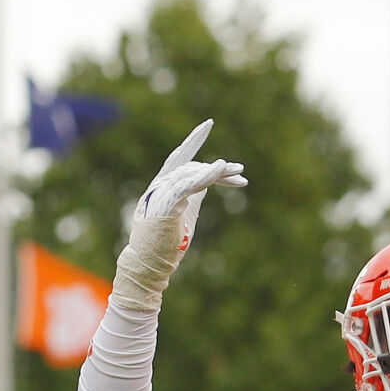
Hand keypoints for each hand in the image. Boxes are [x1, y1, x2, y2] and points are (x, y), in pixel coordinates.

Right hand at [112, 119, 246, 311]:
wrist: (147, 266)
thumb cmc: (166, 246)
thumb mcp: (187, 214)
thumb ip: (195, 195)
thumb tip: (210, 180)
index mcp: (162, 186)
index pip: (179, 157)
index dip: (193, 139)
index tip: (207, 124)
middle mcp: (159, 184)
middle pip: (192, 166)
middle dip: (219, 169)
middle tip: (242, 173)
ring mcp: (160, 192)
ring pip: (192, 173)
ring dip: (218, 173)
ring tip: (239, 174)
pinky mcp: (167, 203)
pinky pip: (189, 184)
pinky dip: (206, 176)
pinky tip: (220, 169)